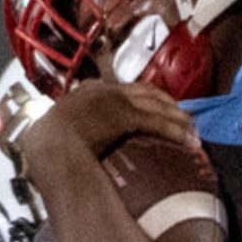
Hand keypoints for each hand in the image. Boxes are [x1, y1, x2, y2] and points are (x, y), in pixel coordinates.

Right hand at [12, 79, 199, 166]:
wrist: (48, 148)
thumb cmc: (47, 150)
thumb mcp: (57, 135)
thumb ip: (72, 136)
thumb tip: (76, 153)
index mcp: (84, 93)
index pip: (119, 88)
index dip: (142, 97)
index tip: (157, 106)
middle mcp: (101, 91)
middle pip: (144, 91)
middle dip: (167, 104)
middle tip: (184, 117)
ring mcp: (113, 100)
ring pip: (155, 105)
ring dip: (177, 118)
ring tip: (194, 131)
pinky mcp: (124, 115)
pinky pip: (157, 122)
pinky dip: (177, 131)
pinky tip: (191, 141)